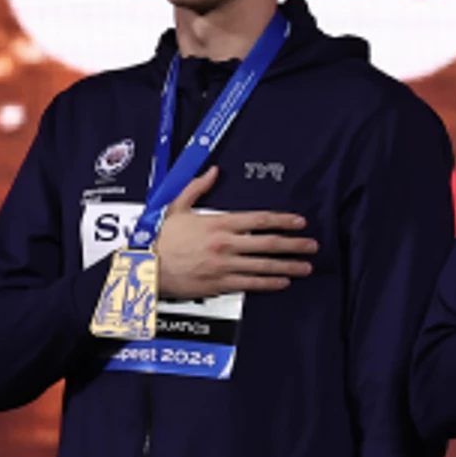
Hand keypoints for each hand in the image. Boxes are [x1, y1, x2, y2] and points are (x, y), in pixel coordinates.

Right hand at [152, 167, 316, 297]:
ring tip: (306, 266)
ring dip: (288, 266)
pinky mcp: (219, 284)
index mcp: (218, 223)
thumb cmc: (158, 238)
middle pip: (268, 243)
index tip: (300, 223)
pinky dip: (270, 283)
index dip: (283, 220)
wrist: (143, 267)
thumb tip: (212, 172)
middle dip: (294, 245)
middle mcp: (225, 244)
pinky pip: (251, 284)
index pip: (259, 220)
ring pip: (264, 266)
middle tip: (312, 246)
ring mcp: (224, 265)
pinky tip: (283, 281)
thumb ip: (197, 188)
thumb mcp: (176, 207)